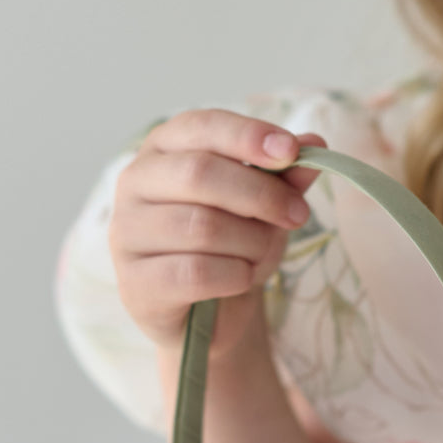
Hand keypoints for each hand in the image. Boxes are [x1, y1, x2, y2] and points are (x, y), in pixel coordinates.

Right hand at [108, 108, 326, 356]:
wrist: (208, 316)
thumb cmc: (231, 248)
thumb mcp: (264, 207)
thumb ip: (284, 176)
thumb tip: (315, 143)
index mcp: (162, 150)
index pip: (200, 126)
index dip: (246, 136)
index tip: (291, 151)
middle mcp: (134, 184)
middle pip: (200, 174)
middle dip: (260, 194)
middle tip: (297, 214)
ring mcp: (127, 234)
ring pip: (201, 226)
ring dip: (250, 243)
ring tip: (260, 255)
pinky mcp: (135, 283)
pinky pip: (196, 273)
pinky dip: (235, 276)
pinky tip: (241, 279)